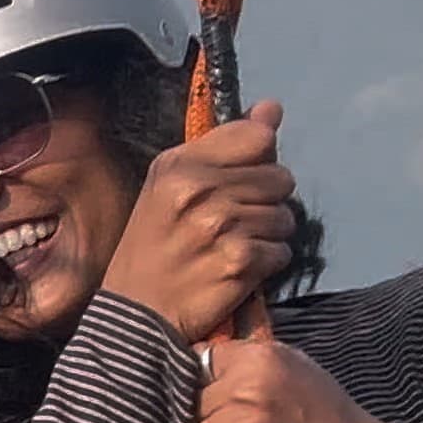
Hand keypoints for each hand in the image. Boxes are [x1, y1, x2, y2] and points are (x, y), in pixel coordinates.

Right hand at [101, 100, 300, 341]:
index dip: (257, 160)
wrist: (137, 314)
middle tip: (231, 222)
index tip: (239, 179)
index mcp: (179, 166)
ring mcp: (221, 228)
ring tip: (231, 246)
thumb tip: (272, 108)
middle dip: (264, 200)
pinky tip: (237, 269)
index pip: (258, 138)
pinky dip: (266, 263)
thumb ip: (225, 144)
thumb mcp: (171, 186)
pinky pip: (282, 251)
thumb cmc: (153, 247)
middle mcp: (200, 191)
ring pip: (285, 217)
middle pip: (280, 178)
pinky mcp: (239, 263)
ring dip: (266, 235)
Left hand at [187, 340, 422, 422]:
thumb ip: (250, 361)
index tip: (224, 396)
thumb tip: (197, 357)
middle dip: (209, 415)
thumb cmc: (330, 418)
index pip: (200, 360)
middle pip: (193, 399)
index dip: (208, 381)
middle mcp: (249, 389)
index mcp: (262, 358)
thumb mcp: (297, 368)